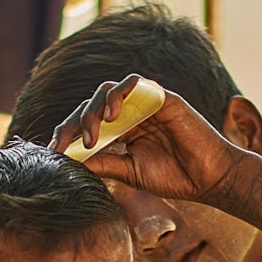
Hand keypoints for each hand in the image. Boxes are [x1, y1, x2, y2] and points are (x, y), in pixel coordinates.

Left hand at [47, 80, 238, 202]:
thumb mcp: (130, 172)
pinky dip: (120, 92)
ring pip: (108, 90)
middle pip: (91, 106)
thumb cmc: (173, 177)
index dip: (66, 134)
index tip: (52, 151)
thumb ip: (103, 162)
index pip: (86, 125)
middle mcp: (129, 114)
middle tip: (66, 144)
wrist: (208, 179)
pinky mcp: (162, 97)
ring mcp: (144, 104)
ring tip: (92, 132)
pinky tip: (113, 114)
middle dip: (74, 124)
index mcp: (120, 132)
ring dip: (94, 109)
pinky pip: (136, 82)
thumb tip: (69, 160)